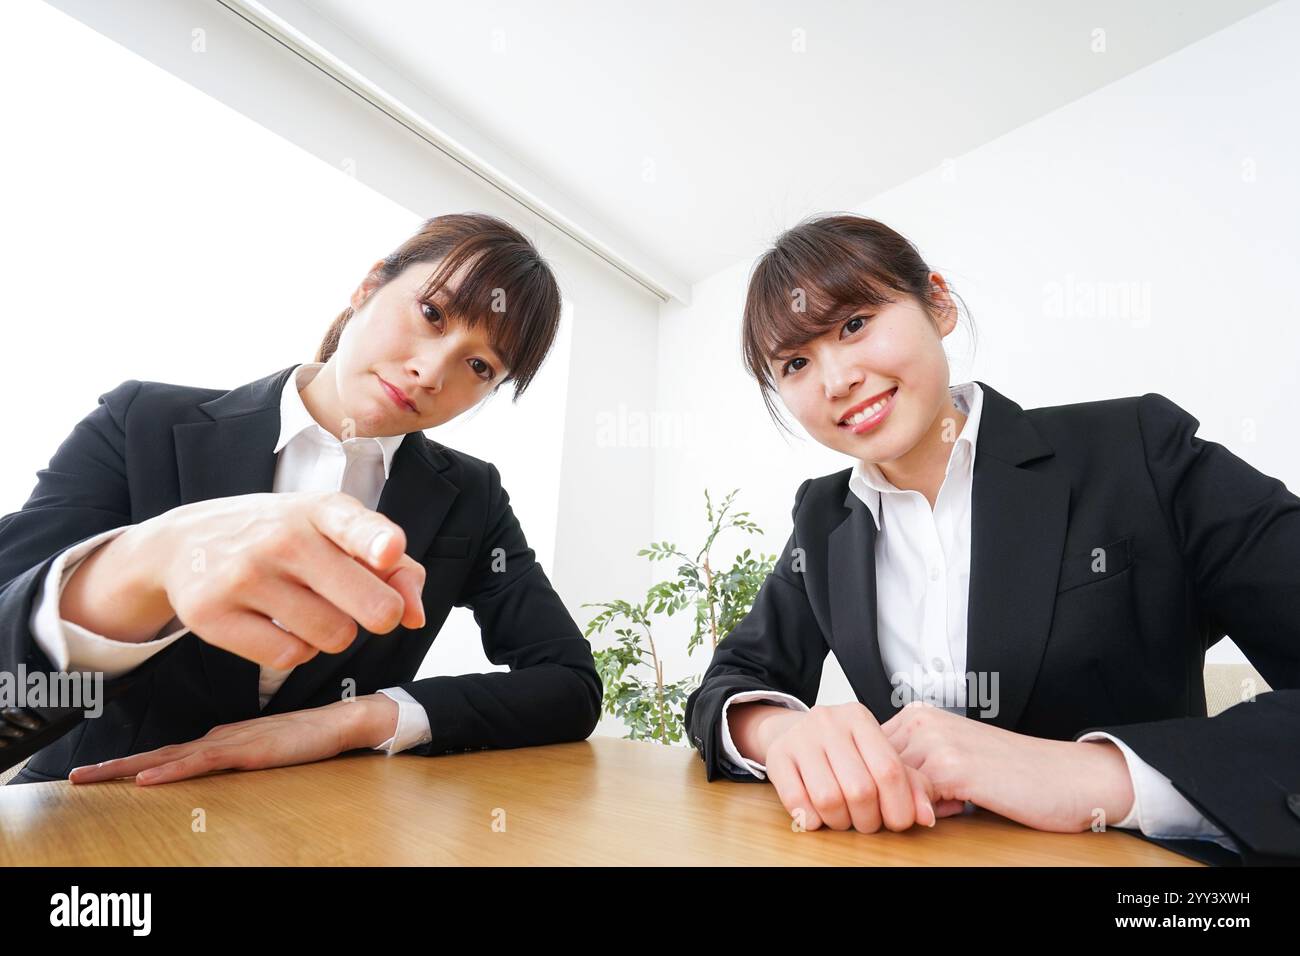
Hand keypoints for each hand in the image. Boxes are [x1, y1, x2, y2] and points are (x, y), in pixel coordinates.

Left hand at [67, 694, 398, 785]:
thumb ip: (240, 752)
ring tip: (95, 778)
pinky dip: (171, 770)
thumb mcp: (266, 748)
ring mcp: (231, 742)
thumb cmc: (310, 736)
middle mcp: (219, 737)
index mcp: (222, 737)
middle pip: (160, 752)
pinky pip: (200, 763)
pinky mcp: (246, 751)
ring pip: (171, 757)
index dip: (134, 762)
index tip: (102, 774)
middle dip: (117, 766)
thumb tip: (216, 760)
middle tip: (78, 777)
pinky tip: (147, 779)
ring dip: (129, 768)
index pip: (170, 751)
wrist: (341, 721)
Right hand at [138, 490, 425, 667]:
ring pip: (334, 636)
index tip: (388, 551)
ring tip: (309, 608)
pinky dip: (295, 650)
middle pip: (369, 604)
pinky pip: (289, 657)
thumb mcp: (335, 531)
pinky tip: (278, 625)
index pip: (353, 524)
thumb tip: (417, 616)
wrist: (183, 543)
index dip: (377, 541)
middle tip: (369, 609)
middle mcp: (283, 538)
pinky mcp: (213, 615)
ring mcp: (245, 576)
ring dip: (334, 633)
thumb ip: (392, 565)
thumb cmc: (281, 538)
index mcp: (320, 510)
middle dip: (382, 615)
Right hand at [748, 702, 965, 831]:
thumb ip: (908, 782)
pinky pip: (797, 801)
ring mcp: (800, 738)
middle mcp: (828, 722)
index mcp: (859, 717)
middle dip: (869, 819)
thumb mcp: (876, 754)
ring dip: (841, 822)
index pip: (889, 769)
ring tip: (844, 819)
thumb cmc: (844, 748)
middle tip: (868, 822)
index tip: (898, 822)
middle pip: (860, 789)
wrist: (793, 731)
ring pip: (828, 799)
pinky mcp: (777, 756)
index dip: (898, 805)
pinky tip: (819, 816)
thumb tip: (925, 816)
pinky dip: (812, 819)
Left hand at [880, 702, 1135, 831]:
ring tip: (945, 805)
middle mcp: (921, 721)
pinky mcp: (952, 767)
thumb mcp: (951, 758)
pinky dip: (928, 813)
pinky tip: (958, 807)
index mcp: (918, 714)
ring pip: (889, 787)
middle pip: (871, 770)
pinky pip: (914, 800)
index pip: (866, 754)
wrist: (1065, 776)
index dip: (879, 782)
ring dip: (909, 805)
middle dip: (890, 795)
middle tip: (925, 805)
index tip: (903, 796)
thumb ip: (912, 766)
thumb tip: (875, 793)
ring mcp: (934, 741)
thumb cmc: (1010, 772)